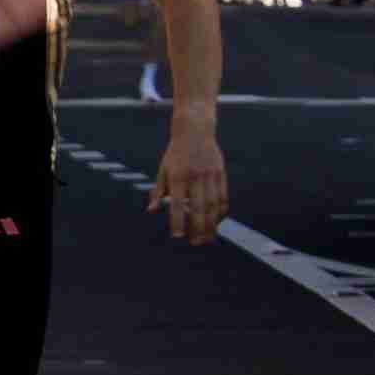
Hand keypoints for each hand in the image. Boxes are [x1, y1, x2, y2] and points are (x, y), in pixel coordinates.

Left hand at [148, 120, 227, 245]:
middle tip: (196, 243)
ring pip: (214, 205)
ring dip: (212, 224)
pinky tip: (217, 222)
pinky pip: (223, 197)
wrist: (195, 131)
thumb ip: (158, 191)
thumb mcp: (163, 170)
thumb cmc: (175, 153)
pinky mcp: (221, 174)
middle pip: (199, 208)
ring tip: (208, 238)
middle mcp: (195, 177)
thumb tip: (151, 210)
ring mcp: (210, 176)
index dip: (178, 221)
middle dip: (198, 228)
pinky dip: (221, 212)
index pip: (178, 204)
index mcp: (178, 177)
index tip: (178, 236)